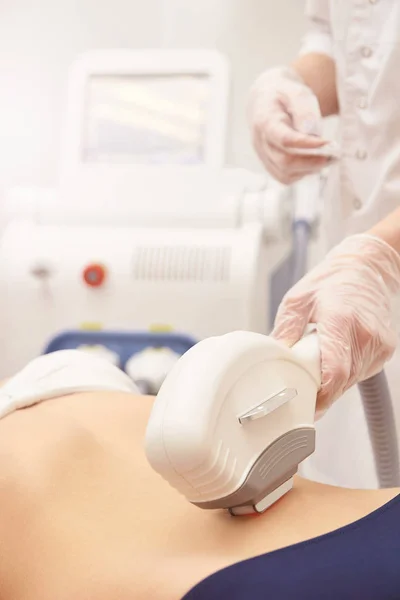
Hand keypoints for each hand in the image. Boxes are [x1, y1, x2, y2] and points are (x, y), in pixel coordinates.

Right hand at [248, 67, 329, 183]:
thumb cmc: (285, 96)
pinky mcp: (269, 165)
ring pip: (285, 174)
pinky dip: (302, 173)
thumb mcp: (296, 92)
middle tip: (334, 155)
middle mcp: (260, 142)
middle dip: (311, 161)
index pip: (284, 139)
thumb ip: (304, 109)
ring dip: (309, 169)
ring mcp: (263, 156)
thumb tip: (311, 132)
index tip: (327, 143)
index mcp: (265, 120)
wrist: (268, 102)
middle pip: (284, 161)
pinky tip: (314, 162)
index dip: (306, 144)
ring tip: (328, 158)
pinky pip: (285, 178)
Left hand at [271, 235, 399, 416]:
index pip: (335, 372)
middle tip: (302, 389)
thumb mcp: (297, 300)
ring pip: (352, 380)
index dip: (321, 396)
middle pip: (342, 381)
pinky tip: (336, 357)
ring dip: (333, 381)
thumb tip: (273, 358)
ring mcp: (378, 344)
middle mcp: (365, 334)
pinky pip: (362, 373)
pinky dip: (346, 373)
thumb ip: (285, 330)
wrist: (366, 268)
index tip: (306, 407)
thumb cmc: (331, 282)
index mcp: (341, 321)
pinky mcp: (385, 349)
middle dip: (321, 391)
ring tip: (319, 363)